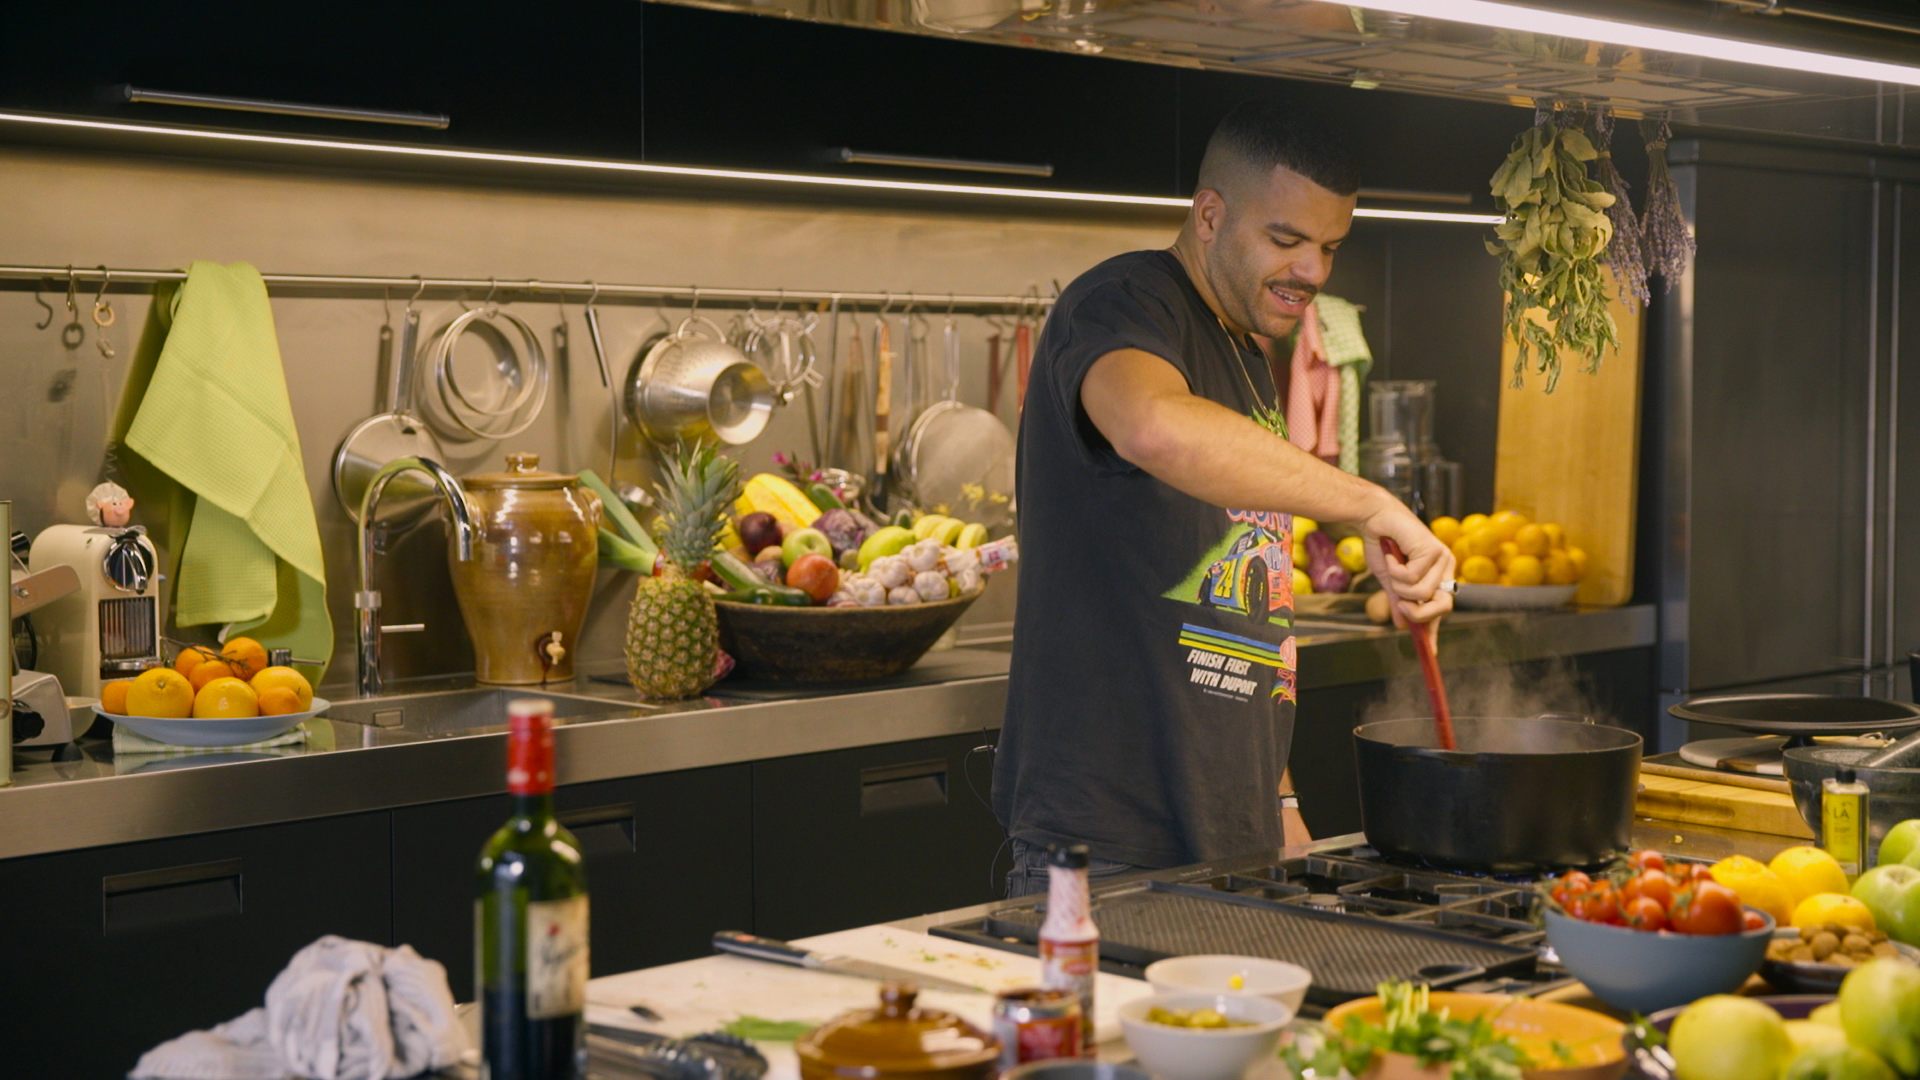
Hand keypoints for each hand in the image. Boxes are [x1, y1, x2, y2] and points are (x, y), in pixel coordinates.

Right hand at [1358, 494, 1454, 628]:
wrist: (1374, 519)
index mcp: (1439, 575)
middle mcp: (1446, 567)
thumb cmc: (1383, 546)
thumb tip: (1402, 625)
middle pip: (1442, 607)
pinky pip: (1413, 577)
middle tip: (1401, 604)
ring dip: (1399, 584)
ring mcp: (1442, 558)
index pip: (1441, 607)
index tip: (1429, 651)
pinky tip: (1393, 554)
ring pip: (1422, 593)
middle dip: (1418, 612)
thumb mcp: (1390, 580)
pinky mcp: (1433, 549)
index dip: (1434, 630)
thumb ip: (1399, 601)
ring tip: (1392, 565)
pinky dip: (1396, 569)